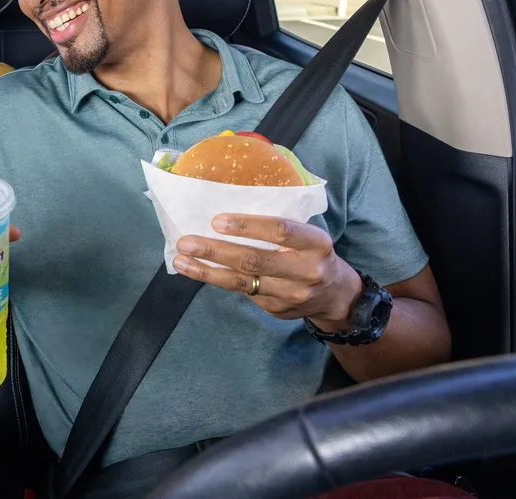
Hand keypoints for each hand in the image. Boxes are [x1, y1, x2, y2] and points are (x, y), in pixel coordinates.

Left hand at [171, 214, 361, 324]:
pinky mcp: (276, 309)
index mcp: (315, 243)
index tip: (216, 221)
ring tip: (181, 261)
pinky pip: (241, 292)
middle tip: (186, 242)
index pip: (280, 231)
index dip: (247, 226)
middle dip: (215, 250)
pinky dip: (216, 280)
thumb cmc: (311, 254)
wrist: (335, 296)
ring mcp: (290, 294)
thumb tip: (229, 206)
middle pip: (253, 260)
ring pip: (241, 282)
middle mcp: (305, 271)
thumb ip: (280, 225)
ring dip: (206, 271)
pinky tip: (197, 271)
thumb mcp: (308, 235)